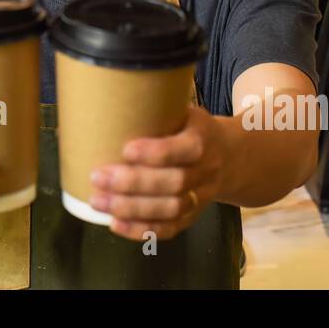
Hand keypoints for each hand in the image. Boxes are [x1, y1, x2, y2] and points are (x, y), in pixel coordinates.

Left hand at [88, 106, 226, 241]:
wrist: (231, 157)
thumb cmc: (190, 128)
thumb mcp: (183, 110)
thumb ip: (157, 107)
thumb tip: (109, 97)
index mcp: (203, 138)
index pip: (186, 149)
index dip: (157, 153)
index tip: (126, 149)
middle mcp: (206, 170)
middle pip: (175, 183)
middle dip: (133, 183)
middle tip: (98, 177)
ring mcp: (201, 196)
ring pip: (171, 209)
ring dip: (132, 209)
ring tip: (99, 201)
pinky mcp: (193, 216)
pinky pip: (171, 229)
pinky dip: (142, 230)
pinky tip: (115, 224)